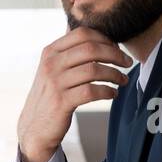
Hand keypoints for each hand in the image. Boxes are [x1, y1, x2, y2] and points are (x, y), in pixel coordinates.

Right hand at [17, 27, 132, 161]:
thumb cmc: (50, 96)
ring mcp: (55, 83)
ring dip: (115, 74)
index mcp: (50, 52)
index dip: (105, 39)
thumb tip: (97, 37)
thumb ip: (69, 53)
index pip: (82, 34)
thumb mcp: (52, 69)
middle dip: (115, 54)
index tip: (117, 49)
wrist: (34, 127)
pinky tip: (113, 94)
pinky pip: (92, 91)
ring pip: (94, 70)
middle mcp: (51, 64)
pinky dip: (108, 91)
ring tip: (123, 80)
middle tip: (127, 63)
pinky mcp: (61, 102)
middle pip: (91, 49)